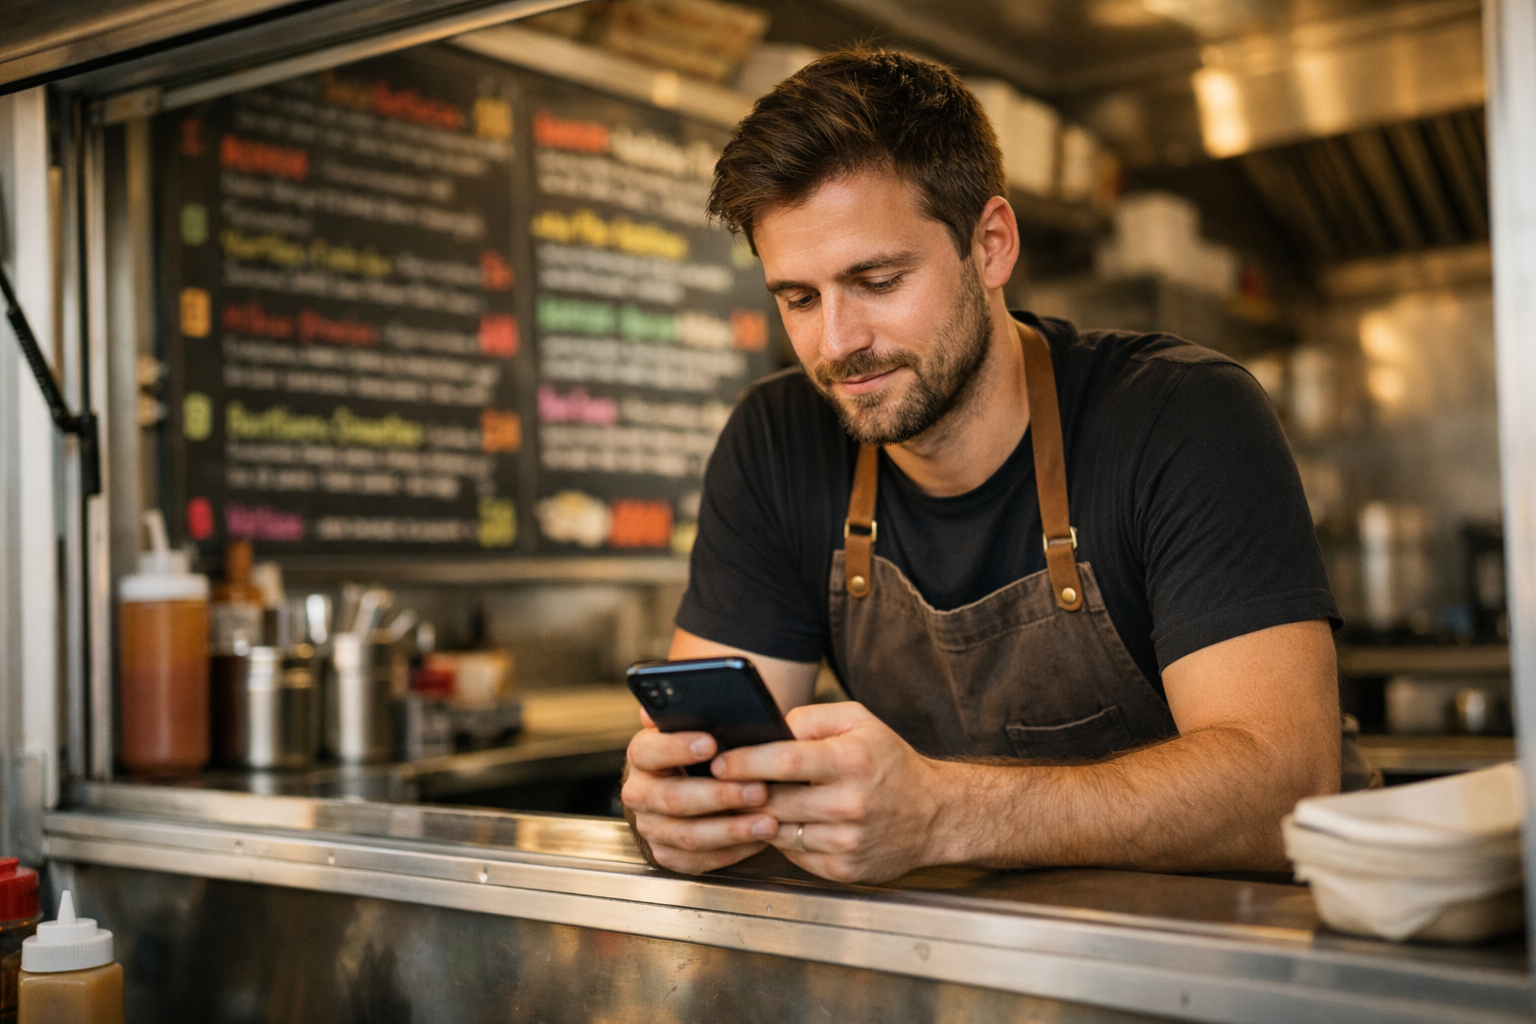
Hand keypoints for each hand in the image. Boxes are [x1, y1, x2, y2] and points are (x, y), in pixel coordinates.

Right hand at [621, 712, 780, 872]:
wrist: (687, 783)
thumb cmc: (701, 751)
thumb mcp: (695, 726)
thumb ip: (692, 712)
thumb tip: (687, 692)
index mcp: (643, 754)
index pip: (649, 750)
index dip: (678, 747)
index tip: (712, 742)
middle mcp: (640, 792)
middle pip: (673, 798)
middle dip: (720, 795)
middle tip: (758, 789)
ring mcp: (651, 827)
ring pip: (689, 835)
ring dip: (733, 829)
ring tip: (769, 821)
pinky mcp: (667, 854)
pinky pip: (699, 860)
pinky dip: (732, 851)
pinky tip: (760, 839)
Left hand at [712, 702, 946, 883]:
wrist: (935, 814)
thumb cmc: (891, 762)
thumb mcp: (860, 721)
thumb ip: (812, 718)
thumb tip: (769, 728)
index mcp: (852, 761)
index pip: (785, 761)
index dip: (746, 762)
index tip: (719, 761)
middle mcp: (851, 804)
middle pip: (775, 801)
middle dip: (742, 793)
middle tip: (720, 784)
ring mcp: (847, 842)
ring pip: (779, 831)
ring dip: (759, 818)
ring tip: (750, 803)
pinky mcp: (844, 869)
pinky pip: (794, 855)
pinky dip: (783, 839)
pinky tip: (784, 823)